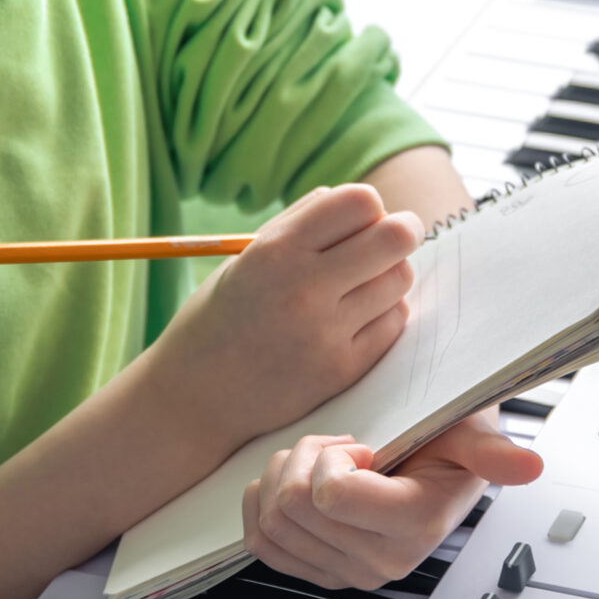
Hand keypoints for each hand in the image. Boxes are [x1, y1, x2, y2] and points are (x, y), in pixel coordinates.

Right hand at [156, 184, 419, 443]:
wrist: (197, 396)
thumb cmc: (225, 315)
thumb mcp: (248, 257)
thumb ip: (303, 222)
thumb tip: (367, 205)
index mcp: (275, 251)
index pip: (360, 202)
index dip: (368, 207)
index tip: (361, 219)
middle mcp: (303, 289)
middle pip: (394, 238)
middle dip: (401, 231)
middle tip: (396, 237)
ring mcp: (325, 334)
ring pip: (400, 280)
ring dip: (390, 275)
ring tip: (361, 285)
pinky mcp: (342, 370)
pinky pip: (394, 323)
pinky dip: (384, 314)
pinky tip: (355, 319)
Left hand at [241, 411, 541, 590]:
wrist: (437, 463)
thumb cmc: (449, 439)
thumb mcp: (472, 431)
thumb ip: (492, 450)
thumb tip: (528, 467)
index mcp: (417, 525)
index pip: (330, 495)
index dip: (332, 456)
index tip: (364, 447)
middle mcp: (383, 562)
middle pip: (293, 504)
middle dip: (306, 457)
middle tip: (342, 449)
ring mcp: (347, 572)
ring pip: (272, 521)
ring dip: (286, 475)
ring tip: (325, 464)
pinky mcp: (318, 571)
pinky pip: (261, 541)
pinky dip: (264, 502)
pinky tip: (300, 483)